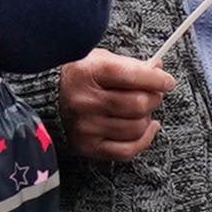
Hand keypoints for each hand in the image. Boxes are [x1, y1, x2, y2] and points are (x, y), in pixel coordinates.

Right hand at [56, 45, 176, 164]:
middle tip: (154, 94)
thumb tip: (158, 70)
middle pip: (137, 104)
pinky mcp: (87, 146)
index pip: (132, 75)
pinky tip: (147, 128)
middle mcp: (84, 100)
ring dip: (147, 118)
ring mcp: (85, 126)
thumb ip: (129, 65)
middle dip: (154, 98)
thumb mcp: (99, 60)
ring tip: (142, 110)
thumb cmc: (77, 77)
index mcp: (87, 72)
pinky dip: (143, 140)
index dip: (156, 79)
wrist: (43, 100)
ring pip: (136, 128)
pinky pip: (127, 150)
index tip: (167, 81)